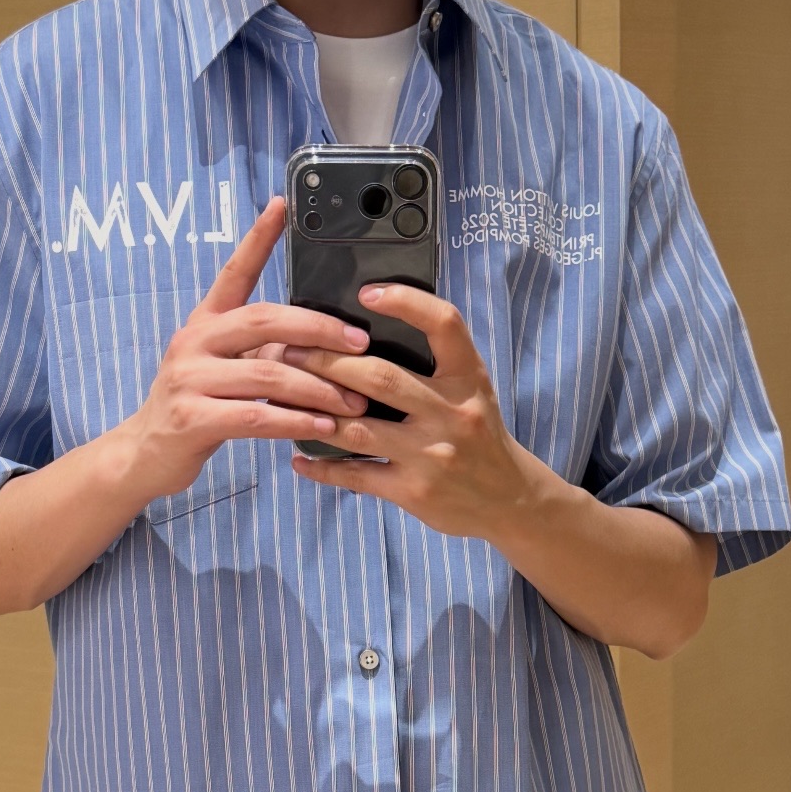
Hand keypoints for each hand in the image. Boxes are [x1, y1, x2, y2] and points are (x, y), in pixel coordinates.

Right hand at [122, 197, 370, 504]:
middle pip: (264, 320)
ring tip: (353, 402)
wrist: (145, 453)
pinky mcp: (192, 419)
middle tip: (360, 343)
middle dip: (319, 329)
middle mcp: (194, 342)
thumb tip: (320, 341)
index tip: (282, 205)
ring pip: (267, 374)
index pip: (233, 272)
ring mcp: (189, 379)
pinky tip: (322, 427)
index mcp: (204, 323)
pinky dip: (294, 422)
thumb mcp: (223, 369)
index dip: (257, 238)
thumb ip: (260, 351)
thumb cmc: (197, 408)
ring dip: (318, 389)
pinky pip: (255, 416)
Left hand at [281, 284, 534, 541]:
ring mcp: (432, 455)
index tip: (366, 293)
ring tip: (282, 399)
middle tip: (288, 350)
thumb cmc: (478, 435)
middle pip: (381, 377)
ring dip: (315, 413)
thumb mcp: (472, 390)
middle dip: (327, 362)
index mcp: (468, 378)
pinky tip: (300, 458)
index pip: (444, 324)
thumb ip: (433, 364)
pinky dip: (323, 467)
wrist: (508, 498)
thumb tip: (366, 334)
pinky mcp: (415, 492)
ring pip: (359, 429)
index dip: (406, 301)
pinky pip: (357, 476)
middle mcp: (452, 413)